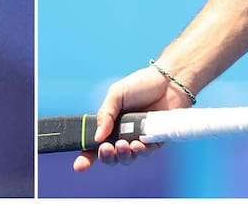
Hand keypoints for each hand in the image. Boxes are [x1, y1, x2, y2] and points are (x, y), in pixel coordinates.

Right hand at [73, 65, 192, 171]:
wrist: (169, 81)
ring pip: (127, 158)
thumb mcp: (116, 94)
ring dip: (122, 155)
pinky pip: (145, 153)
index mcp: (110, 124)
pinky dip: (139, 151)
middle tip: (106, 148)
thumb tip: (97, 137)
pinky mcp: (154, 141)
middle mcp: (123, 134)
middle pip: (110, 155)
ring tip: (123, 145)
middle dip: (106, 157)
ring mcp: (138, 139)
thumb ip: (105, 115)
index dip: (86, 157)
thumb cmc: (141, 84)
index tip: (79, 166)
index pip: (95, 144)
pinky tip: (137, 144)